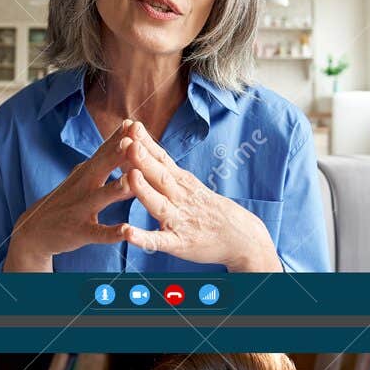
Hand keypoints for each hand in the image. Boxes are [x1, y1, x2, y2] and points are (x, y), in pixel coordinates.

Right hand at [2, 120, 138, 270]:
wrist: (33, 231)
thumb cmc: (65, 201)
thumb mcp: (81, 176)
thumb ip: (102, 159)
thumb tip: (124, 136)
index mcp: (87, 172)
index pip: (104, 151)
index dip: (119, 137)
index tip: (135, 123)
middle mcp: (84, 186)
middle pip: (102, 167)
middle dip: (118, 153)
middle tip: (134, 139)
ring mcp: (81, 209)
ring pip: (101, 198)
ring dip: (116, 189)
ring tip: (131, 182)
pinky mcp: (79, 231)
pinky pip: (97, 233)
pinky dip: (111, 232)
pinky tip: (125, 231)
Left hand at [119, 121, 281, 270]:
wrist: (243, 238)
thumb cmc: (212, 211)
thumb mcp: (191, 187)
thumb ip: (168, 172)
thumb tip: (145, 151)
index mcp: (183, 183)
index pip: (162, 159)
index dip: (145, 143)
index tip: (129, 126)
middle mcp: (181, 198)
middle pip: (160, 175)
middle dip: (142, 158)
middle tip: (126, 141)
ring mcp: (180, 220)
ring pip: (159, 204)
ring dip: (144, 190)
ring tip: (130, 176)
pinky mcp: (179, 244)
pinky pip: (159, 241)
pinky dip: (143, 238)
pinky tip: (128, 233)